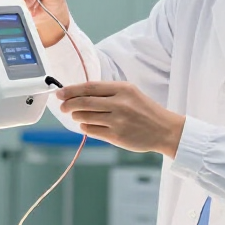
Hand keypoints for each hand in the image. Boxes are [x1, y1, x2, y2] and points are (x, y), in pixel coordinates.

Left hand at [57, 81, 184, 157]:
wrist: (164, 130)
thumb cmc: (145, 110)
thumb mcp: (130, 93)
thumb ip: (108, 92)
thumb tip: (79, 94)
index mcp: (123, 89)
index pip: (90, 87)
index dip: (72, 90)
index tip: (60, 93)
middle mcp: (120, 104)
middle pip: (84, 102)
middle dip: (69, 104)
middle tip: (63, 106)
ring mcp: (118, 121)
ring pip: (85, 117)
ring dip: (77, 116)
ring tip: (77, 115)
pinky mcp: (116, 136)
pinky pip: (92, 130)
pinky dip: (85, 127)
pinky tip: (87, 125)